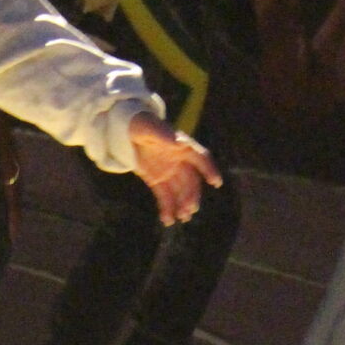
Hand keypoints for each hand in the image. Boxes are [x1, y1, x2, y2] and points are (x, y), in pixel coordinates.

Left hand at [127, 113, 222, 227]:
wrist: (128, 130)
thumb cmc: (142, 124)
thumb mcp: (149, 126)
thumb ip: (163, 133)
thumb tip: (177, 142)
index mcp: (182, 146)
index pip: (200, 158)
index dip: (208, 169)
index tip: (216, 182)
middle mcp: (179, 161)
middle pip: (190, 180)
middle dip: (192, 195)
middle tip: (191, 209)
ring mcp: (169, 172)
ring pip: (179, 191)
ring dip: (182, 205)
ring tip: (182, 218)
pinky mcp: (156, 180)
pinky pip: (164, 196)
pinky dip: (166, 208)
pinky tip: (167, 220)